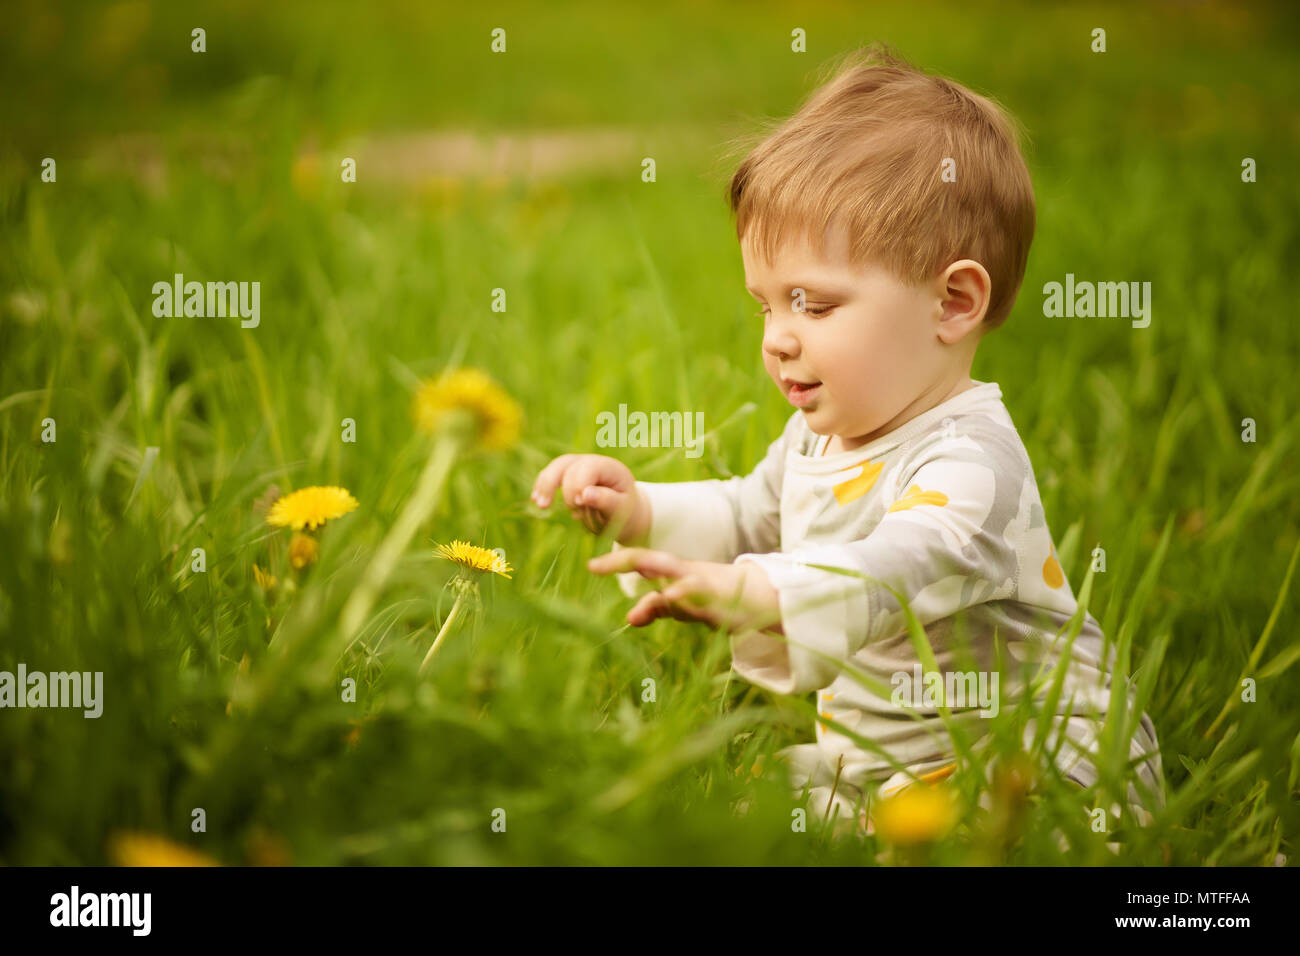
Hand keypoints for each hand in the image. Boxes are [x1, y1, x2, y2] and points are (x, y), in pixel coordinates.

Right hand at [531, 454, 649, 543]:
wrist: (624, 512)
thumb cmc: (625, 512)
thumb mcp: (622, 510)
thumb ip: (606, 501)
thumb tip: (585, 494)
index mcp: (610, 467)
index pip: (588, 468)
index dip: (579, 485)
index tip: (581, 505)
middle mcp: (593, 461)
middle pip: (569, 466)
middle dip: (567, 489)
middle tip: (573, 512)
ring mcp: (579, 466)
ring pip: (556, 467)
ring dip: (546, 485)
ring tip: (541, 505)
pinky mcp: (568, 474)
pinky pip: (550, 475)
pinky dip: (542, 486)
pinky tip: (535, 499)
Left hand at [587, 547, 782, 632]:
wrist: (761, 595)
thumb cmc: (718, 598)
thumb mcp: (683, 605)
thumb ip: (657, 608)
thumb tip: (628, 618)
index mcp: (673, 572)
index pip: (640, 561)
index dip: (615, 562)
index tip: (591, 566)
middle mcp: (683, 572)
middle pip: (649, 560)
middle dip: (622, 560)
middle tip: (594, 566)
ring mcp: (701, 582)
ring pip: (673, 575)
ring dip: (651, 575)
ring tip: (625, 573)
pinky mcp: (718, 596)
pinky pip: (699, 592)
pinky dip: (684, 592)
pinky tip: (672, 595)